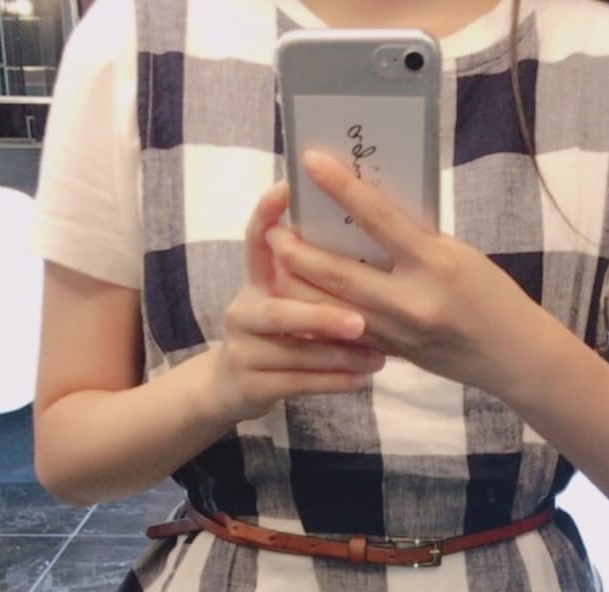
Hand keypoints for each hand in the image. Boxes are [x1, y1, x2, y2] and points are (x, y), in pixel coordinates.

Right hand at [204, 180, 385, 426]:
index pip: (255, 240)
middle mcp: (243, 310)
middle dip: (321, 316)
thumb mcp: (285, 300)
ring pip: (294, 352)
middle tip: (360, 320)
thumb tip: (369, 243)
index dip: (265, 214)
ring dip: (338, 356)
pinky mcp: (251, 384)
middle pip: (279, 311)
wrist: (231, 386)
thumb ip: (313, 278)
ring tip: (378, 358)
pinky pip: (297, 383)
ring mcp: (243, 349)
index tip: (286, 188)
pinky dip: (332, 382)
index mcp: (255, 282)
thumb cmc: (277, 334)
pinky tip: (361, 379)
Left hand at [264, 150, 541, 399]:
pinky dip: (321, 313)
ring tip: (277, 263)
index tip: (311, 162)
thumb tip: (367, 216)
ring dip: (300, 285)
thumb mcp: (459, 255)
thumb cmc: (491, 295)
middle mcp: (414, 302)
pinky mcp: (393, 353)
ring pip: (334, 308)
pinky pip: (347, 330)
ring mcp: (400, 334)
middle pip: (340, 274)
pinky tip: (299, 298)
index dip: (342, 188)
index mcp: (437, 264)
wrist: (513, 356)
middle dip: (299, 251)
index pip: (380, 219)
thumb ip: (415, 241)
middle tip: (274, 230)